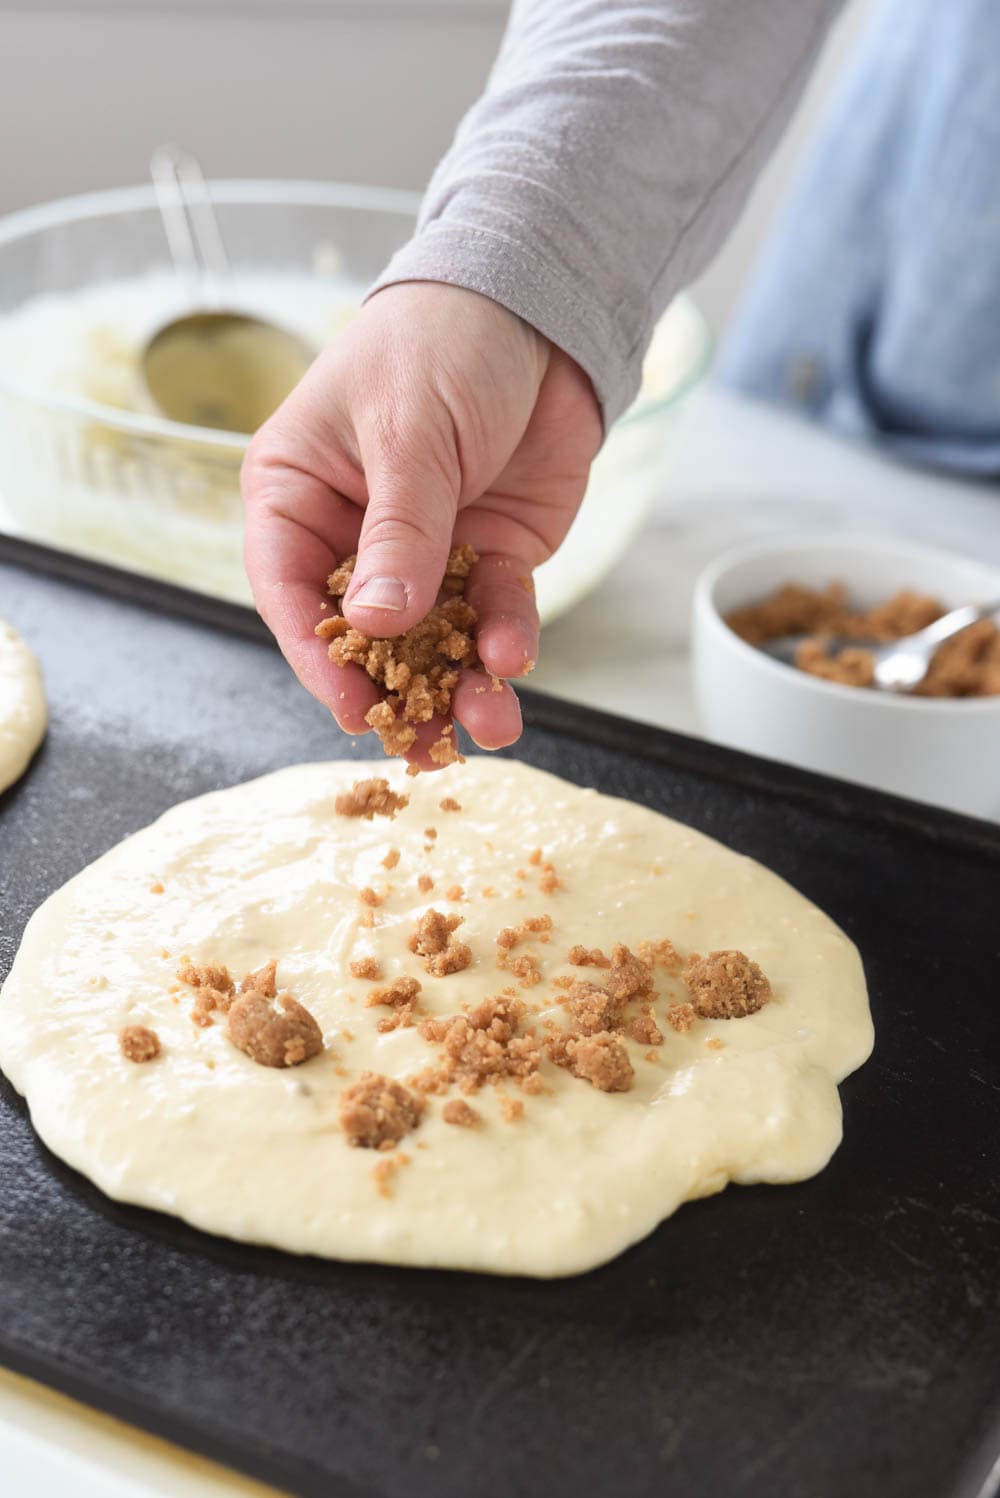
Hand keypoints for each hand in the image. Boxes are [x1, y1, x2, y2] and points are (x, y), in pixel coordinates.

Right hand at [241, 282, 602, 768]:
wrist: (541, 311)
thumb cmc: (442, 343)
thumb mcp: (409, 433)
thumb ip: (398, 531)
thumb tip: (376, 626)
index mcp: (298, 493)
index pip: (290, 588)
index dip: (316, 655)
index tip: (350, 708)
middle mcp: (354, 532)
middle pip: (361, 632)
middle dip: (394, 690)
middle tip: (422, 746)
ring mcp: (424, 549)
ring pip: (431, 638)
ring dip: (458, 684)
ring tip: (489, 724)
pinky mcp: (488, 554)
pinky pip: (490, 612)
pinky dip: (504, 639)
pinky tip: (513, 658)